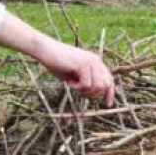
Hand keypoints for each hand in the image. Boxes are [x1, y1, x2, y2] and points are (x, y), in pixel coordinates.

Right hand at [0, 13, 116, 105]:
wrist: (46, 50)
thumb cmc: (57, 63)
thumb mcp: (74, 74)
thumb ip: (86, 81)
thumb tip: (95, 94)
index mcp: (95, 61)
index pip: (109, 80)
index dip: (110, 93)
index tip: (107, 104)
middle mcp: (96, 60)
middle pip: (105, 86)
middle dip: (93, 94)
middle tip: (79, 90)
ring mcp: (90, 62)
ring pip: (97, 87)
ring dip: (84, 91)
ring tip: (73, 84)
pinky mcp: (82, 65)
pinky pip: (86, 85)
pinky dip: (76, 87)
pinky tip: (69, 80)